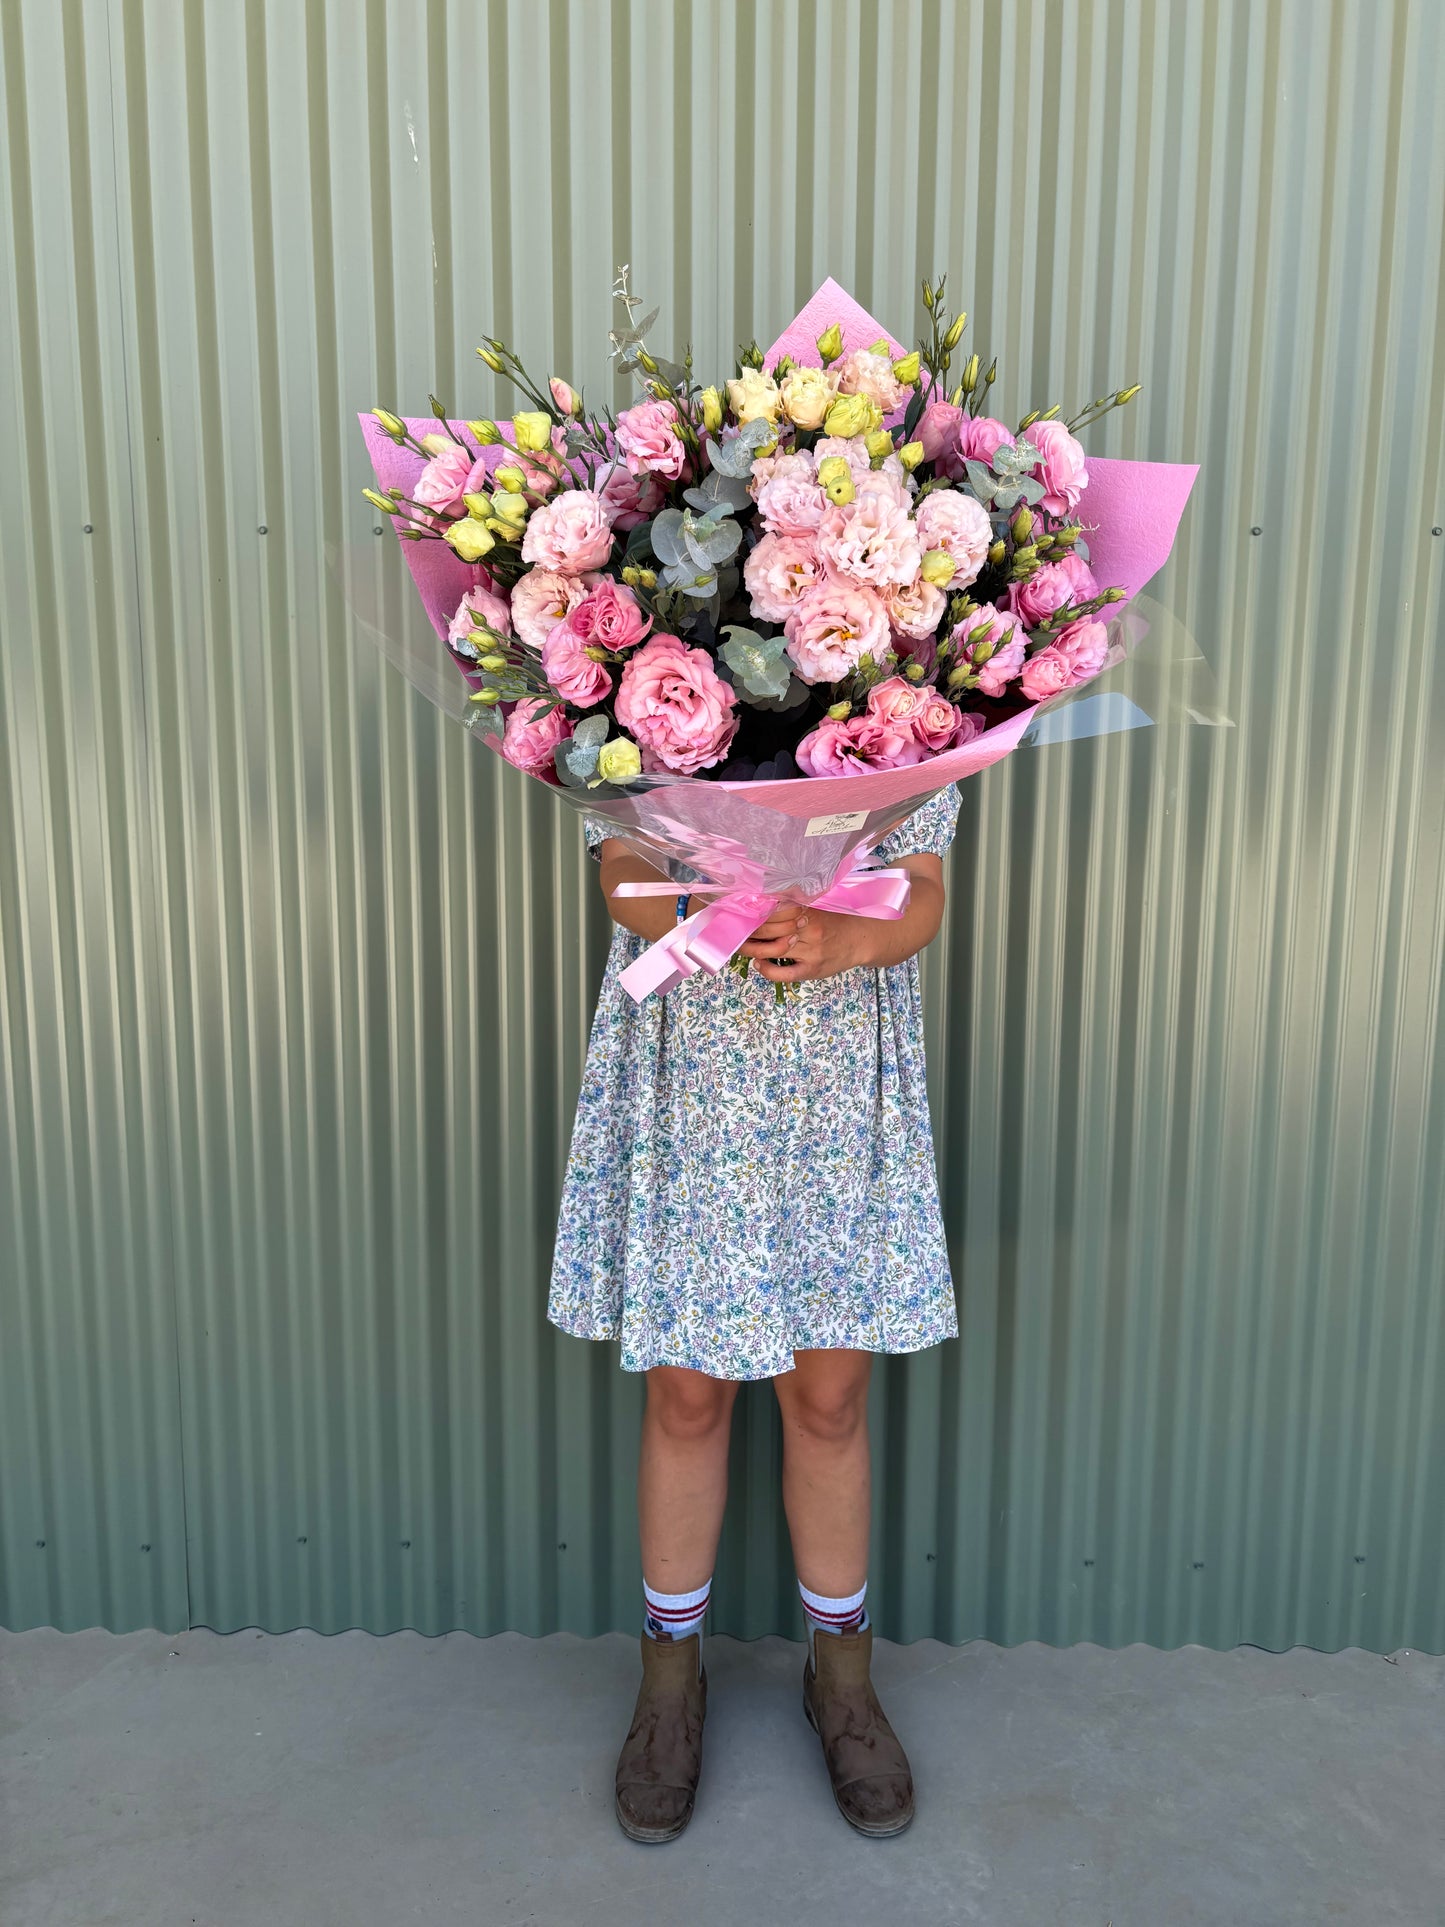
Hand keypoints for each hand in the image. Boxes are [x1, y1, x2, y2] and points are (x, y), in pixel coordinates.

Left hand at [739, 903, 870, 982]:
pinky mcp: (812, 970)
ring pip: (772, 951)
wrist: (860, 940)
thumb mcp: (817, 905)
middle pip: (768, 930)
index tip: (740, 912)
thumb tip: (763, 898)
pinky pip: (784, 974)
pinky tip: (760, 965)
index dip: (753, 913)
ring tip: (742, 946)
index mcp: (808, 911)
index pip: (772, 910)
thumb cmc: (834, 920)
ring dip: (752, 950)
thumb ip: (794, 903)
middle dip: (748, 931)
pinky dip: (767, 970)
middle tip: (735, 929)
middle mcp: (809, 931)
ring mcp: (811, 952)